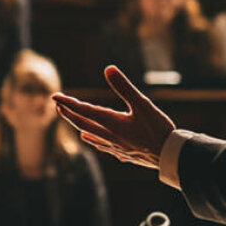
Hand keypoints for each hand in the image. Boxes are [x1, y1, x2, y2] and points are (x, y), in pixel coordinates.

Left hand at [53, 65, 175, 169]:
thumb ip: (124, 86)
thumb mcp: (143, 104)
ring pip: (90, 135)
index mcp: (112, 123)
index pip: (84, 111)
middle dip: (68, 113)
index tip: (55, 96)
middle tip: (57, 105)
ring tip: (70, 119)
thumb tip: (108, 69)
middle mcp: (110, 136)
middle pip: (82, 123)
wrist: (170, 156)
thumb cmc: (159, 129)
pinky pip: (101, 145)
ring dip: (78, 125)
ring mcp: (115, 147)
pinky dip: (93, 139)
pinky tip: (92, 139)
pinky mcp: (124, 154)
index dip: (68, 103)